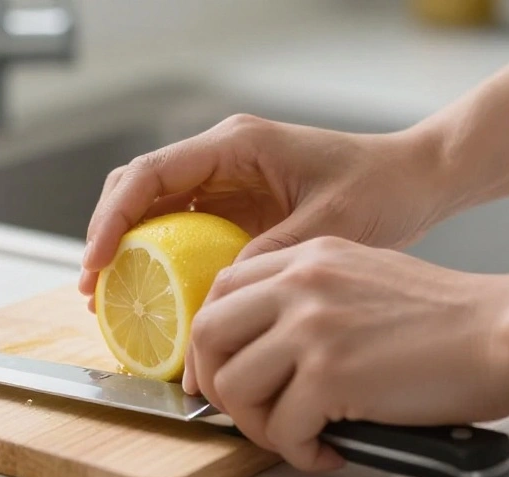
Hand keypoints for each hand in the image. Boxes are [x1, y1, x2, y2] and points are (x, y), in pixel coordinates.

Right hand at [79, 114, 449, 311]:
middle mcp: (220, 159)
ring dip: (126, 251)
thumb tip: (214, 296)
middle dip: (106, 236)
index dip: (114, 217)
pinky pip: (179, 232)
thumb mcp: (328, 224)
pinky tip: (154, 298)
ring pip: (151, 211)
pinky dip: (157, 262)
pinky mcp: (233, 208)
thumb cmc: (381, 187)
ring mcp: (223, 183)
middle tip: (93, 288)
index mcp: (236, 145)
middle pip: (137, 189)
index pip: (151, 174)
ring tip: (110, 298)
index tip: (98, 261)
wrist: (414, 181)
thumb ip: (269, 253)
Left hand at [184, 236, 508, 472]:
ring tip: (295, 435)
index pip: (218, 293)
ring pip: (235, 387)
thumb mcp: (359, 275)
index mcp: (304, 259)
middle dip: (217, 386)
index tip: (216, 373)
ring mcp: (310, 328)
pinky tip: (330, 448)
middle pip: (207, 337)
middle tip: (245, 413)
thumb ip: (303, 297)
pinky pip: (282, 429)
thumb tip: (259, 346)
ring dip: (258, 426)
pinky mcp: (329, 376)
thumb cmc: (444, 316)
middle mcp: (299, 285)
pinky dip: (300, 452)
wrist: (502, 331)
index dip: (208, 344)